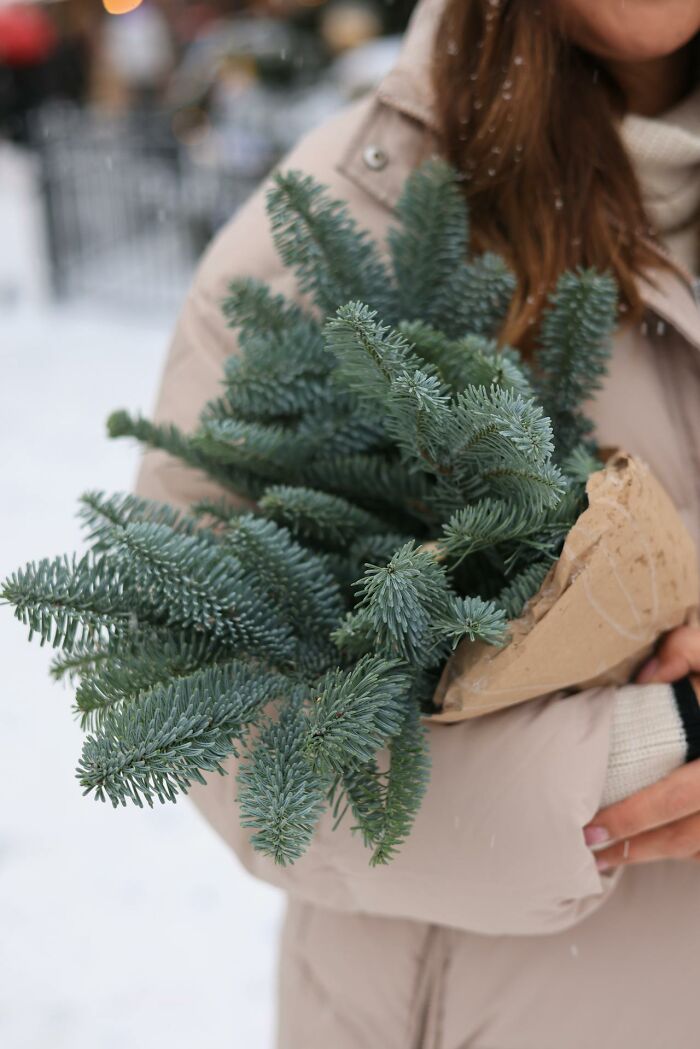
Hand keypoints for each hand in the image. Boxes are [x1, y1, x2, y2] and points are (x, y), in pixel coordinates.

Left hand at [583, 625, 699, 869]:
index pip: (675, 797)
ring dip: (657, 854)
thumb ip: (686, 649)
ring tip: (611, 856)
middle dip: (635, 848)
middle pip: (685, 836)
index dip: (632, 819)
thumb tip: (648, 675)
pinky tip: (651, 846)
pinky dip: (684, 849)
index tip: (591, 829)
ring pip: (698, 846)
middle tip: (591, 852)